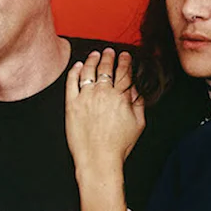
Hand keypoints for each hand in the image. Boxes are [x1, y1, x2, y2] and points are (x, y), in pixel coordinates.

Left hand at [65, 48, 144, 179]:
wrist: (98, 159)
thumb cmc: (119, 145)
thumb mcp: (138, 123)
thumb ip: (138, 103)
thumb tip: (137, 89)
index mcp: (120, 96)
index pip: (124, 72)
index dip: (125, 61)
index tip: (125, 56)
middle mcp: (102, 93)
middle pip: (105, 68)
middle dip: (108, 56)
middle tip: (109, 51)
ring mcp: (85, 97)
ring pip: (88, 71)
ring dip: (92, 59)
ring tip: (94, 54)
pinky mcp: (71, 104)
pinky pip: (71, 82)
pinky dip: (74, 71)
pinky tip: (78, 66)